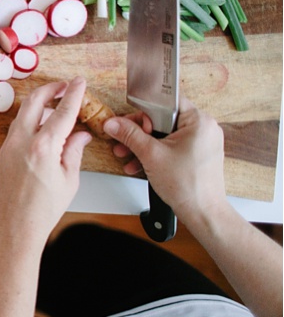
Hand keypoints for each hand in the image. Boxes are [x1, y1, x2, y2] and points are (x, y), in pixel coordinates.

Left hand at [0, 77, 92, 244]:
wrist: (13, 228)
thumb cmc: (41, 211)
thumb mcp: (68, 180)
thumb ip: (74, 151)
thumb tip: (81, 134)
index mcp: (43, 147)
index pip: (62, 112)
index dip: (73, 94)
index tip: (79, 83)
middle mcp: (21, 142)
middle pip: (35, 101)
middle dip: (51, 89)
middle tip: (64, 86)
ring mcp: (8, 146)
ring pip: (23, 113)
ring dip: (39, 105)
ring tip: (57, 108)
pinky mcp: (2, 153)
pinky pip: (17, 128)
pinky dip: (30, 121)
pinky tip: (42, 128)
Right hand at [103, 97, 227, 226]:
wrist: (202, 213)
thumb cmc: (188, 186)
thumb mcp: (151, 155)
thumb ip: (130, 135)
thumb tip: (113, 123)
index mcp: (199, 121)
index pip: (166, 103)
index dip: (144, 112)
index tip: (130, 123)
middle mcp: (204, 129)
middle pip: (163, 119)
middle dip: (139, 133)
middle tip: (123, 140)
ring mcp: (201, 142)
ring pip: (165, 135)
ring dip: (143, 145)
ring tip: (127, 155)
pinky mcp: (197, 154)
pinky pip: (171, 146)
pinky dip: (155, 153)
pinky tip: (140, 164)